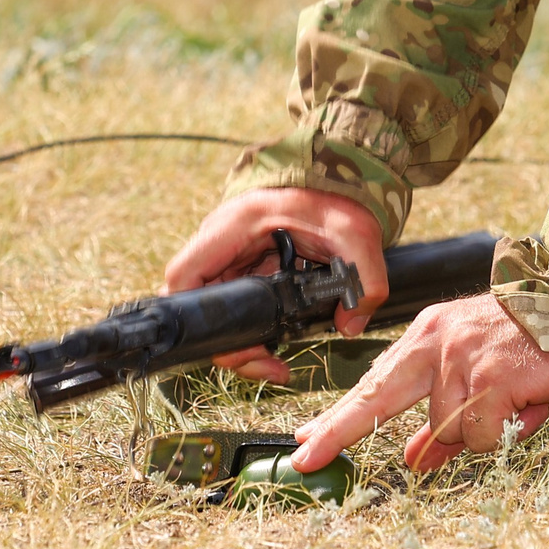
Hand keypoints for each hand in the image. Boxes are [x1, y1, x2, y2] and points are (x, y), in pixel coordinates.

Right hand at [162, 188, 387, 383]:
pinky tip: (278, 345)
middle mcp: (222, 243)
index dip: (191, 313)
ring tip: (276, 365)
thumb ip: (363, 279)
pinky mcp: (246, 267)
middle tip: (267, 366)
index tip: (225, 342)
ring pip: (217, 309)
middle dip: (228, 343)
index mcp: (234, 227)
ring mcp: (231, 256)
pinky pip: (237, 304)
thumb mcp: (357, 234)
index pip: (184, 274)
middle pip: (199, 303)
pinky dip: (252, 328)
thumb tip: (350, 326)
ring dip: (241, 341)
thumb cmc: (337, 200)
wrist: (339, 182)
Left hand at [290, 293, 548, 471]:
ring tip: (515, 402)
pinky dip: (506, 432)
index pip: (375, 381)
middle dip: (339, 430)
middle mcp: (437, 342)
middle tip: (305, 457)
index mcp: (428, 335)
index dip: (341, 414)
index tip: (306, 438)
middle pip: (378, 397)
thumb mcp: (479, 372)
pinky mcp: (491, 378)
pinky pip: (483, 435)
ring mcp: (462, 359)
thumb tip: (414, 458)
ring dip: (481, 432)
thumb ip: (443, 416)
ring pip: (449, 430)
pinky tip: (527, 404)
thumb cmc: (533, 343)